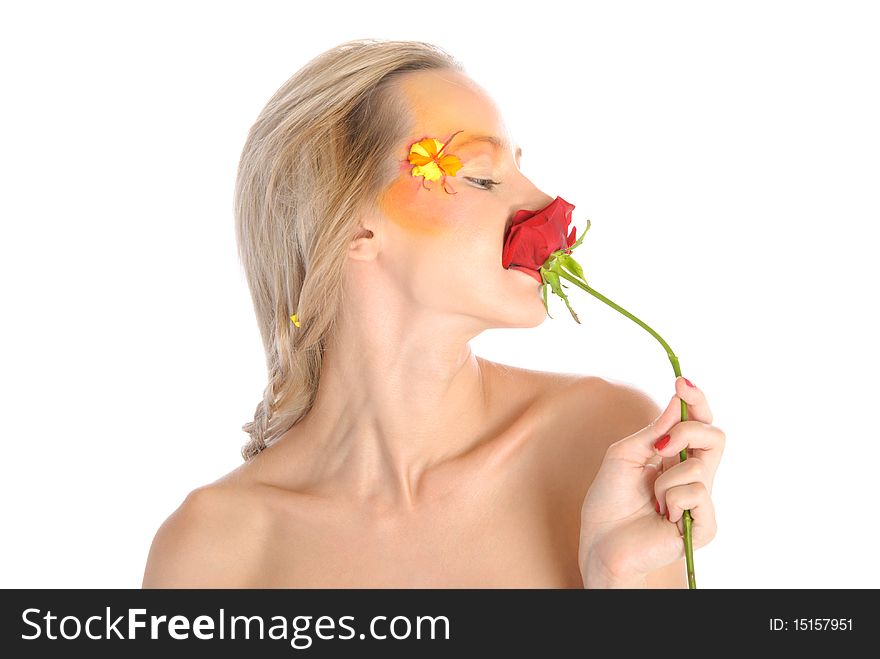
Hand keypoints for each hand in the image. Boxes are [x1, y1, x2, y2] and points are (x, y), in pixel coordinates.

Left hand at [578, 377, 724, 585]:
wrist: (601, 542)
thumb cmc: (608, 501)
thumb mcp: (625, 454)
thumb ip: (654, 431)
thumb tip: (677, 402)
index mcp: (676, 458)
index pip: (699, 423)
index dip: (696, 401)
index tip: (681, 381)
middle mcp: (694, 476)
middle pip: (715, 437)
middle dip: (688, 432)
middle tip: (660, 447)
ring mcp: (702, 501)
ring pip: (699, 467)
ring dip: (664, 480)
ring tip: (650, 500)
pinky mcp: (705, 525)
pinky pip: (697, 494)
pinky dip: (671, 499)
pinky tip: (661, 516)